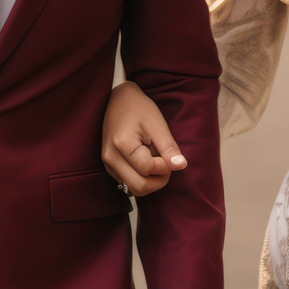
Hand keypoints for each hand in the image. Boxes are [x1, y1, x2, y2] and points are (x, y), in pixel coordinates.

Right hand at [102, 82, 185, 197]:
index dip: (164, 166)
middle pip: (139, 187)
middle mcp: (110, 157)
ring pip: (133, 188)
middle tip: (166, 163)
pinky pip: (128, 182)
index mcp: (121, 144)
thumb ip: (168, 147)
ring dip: (150, 180)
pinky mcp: (109, 166)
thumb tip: (180, 166)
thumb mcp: (157, 123)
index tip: (168, 152)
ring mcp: (107, 163)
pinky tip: (146, 161)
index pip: (147, 169)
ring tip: (155, 159)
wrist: (119, 99)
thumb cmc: (139, 108)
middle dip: (158, 180)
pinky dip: (142, 178)